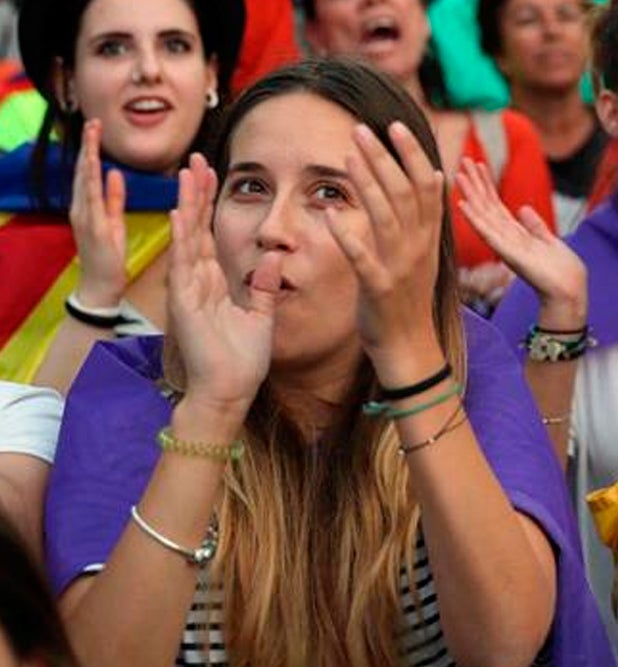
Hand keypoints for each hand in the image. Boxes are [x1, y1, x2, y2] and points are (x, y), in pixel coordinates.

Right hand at [69, 119, 127, 306]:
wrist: (101, 284)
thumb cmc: (107, 254)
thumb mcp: (113, 220)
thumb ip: (113, 197)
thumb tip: (115, 173)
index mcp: (88, 205)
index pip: (88, 171)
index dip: (91, 148)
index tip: (96, 127)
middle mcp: (81, 207)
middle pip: (82, 170)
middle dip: (87, 145)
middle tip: (92, 121)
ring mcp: (85, 217)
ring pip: (84, 180)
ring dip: (87, 156)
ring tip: (91, 135)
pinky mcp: (94, 227)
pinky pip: (93, 200)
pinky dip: (93, 181)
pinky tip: (95, 166)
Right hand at [167, 154, 279, 417]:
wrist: (229, 390)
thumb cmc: (242, 360)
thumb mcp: (261, 315)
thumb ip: (264, 287)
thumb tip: (274, 258)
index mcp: (215, 282)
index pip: (211, 234)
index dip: (210, 204)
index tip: (213, 174)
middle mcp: (198, 280)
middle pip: (195, 227)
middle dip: (195, 192)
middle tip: (195, 159)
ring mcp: (188, 289)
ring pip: (187, 237)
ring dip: (186, 205)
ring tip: (186, 173)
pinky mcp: (184, 301)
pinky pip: (183, 264)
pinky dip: (182, 238)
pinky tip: (178, 213)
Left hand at [326, 122, 446, 385]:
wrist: (411, 347)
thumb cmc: (408, 299)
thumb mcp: (422, 252)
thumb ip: (424, 216)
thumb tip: (434, 175)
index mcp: (428, 237)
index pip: (426, 185)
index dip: (412, 154)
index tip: (396, 125)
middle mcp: (418, 247)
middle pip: (404, 193)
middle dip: (385, 157)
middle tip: (362, 128)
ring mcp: (400, 267)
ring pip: (386, 217)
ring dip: (369, 182)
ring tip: (350, 154)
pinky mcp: (379, 289)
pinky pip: (362, 258)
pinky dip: (347, 236)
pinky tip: (330, 214)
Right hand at [457, 158, 586, 327]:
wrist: (568, 291)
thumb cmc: (561, 270)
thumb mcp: (548, 240)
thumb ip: (535, 225)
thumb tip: (524, 208)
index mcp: (516, 234)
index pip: (496, 205)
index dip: (487, 184)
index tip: (478, 164)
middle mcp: (506, 238)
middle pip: (486, 206)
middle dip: (475, 183)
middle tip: (462, 160)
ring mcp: (505, 246)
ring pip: (484, 216)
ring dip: (470, 195)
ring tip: (459, 175)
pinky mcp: (510, 254)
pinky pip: (489, 234)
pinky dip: (475, 220)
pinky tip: (463, 206)